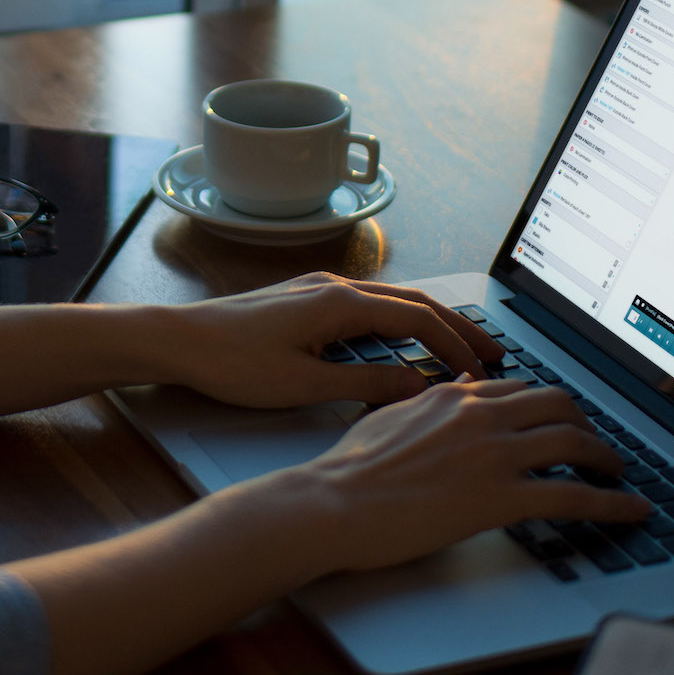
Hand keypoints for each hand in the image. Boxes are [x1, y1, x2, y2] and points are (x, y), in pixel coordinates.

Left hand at [151, 273, 506, 409]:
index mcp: (340, 303)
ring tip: (460, 348)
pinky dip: (399, 321)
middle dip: (458, 327)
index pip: (418, 319)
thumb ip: (365, 386)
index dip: (456, 346)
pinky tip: (404, 342)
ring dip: (430, 322)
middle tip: (495, 352)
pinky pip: (368, 305)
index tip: (483, 373)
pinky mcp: (305, 299)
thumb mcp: (303, 385)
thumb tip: (418, 388)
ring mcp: (319, 289)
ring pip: (392, 300)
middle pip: (414, 302)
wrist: (178, 339)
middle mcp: (335, 286)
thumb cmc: (232, 363)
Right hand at [286, 377, 651, 573]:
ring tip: (618, 474)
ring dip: (606, 458)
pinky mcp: (502, 497)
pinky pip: (575, 496)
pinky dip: (614, 504)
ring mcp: (494, 455)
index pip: (519, 389)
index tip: (559, 419)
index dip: (547, 405)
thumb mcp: (388, 417)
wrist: (334, 504)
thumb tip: (451, 391)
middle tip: (595, 444)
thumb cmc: (349, 470)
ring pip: (575, 442)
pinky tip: (633, 511)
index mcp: (453, 397)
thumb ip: (426, 404)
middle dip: (586, 423)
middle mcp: (480, 416)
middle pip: (558, 405)